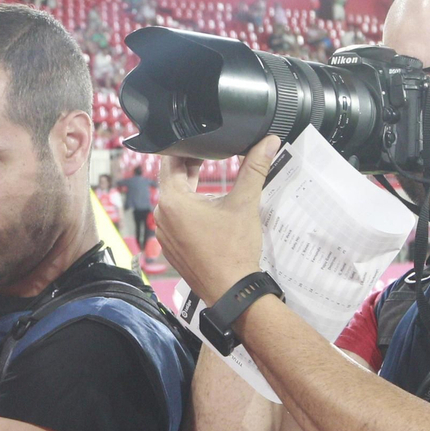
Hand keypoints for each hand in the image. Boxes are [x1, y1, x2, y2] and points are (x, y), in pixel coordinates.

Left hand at [154, 136, 281, 304]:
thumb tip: (268, 142)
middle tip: (209, 154)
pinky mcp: (172, 248)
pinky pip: (176, 220)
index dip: (185, 146)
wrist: (232, 291)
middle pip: (173, 180)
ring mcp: (165, 234)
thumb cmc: (233, 250)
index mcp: (173, 201)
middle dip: (191, 166)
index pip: (171, 161)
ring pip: (174, 201)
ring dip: (190, 189)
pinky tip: (207, 209)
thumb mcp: (245, 203)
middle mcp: (162, 216)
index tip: (200, 139)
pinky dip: (189, 210)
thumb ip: (255, 168)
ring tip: (208, 177)